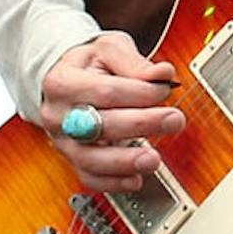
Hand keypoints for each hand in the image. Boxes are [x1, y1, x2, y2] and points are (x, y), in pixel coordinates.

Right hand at [40, 30, 184, 194]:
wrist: (65, 81)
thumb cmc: (90, 65)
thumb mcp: (109, 50)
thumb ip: (135, 62)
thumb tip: (163, 74)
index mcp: (62, 82)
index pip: (106, 91)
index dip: (140, 93)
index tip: (165, 89)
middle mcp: (57, 115)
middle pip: (101, 125)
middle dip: (143, 124)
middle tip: (175, 120)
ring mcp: (63, 141)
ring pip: (91, 160)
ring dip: (126, 162)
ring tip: (154, 159)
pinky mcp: (74, 160)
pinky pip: (90, 178)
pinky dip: (114, 183)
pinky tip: (136, 179)